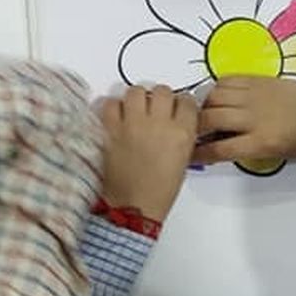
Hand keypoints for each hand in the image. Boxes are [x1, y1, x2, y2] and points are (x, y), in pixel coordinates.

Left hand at [99, 85, 197, 221]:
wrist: (132, 205)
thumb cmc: (160, 189)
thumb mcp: (182, 160)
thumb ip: (180, 135)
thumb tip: (173, 120)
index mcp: (182, 133)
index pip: (186, 101)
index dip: (180, 104)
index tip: (174, 109)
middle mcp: (158, 122)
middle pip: (161, 91)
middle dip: (157, 98)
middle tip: (152, 110)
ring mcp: (132, 123)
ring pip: (135, 91)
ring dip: (135, 99)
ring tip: (132, 112)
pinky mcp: (109, 127)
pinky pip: (110, 103)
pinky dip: (112, 108)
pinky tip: (114, 119)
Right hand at [195, 77, 295, 164]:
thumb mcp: (277, 153)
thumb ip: (245, 149)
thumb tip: (216, 144)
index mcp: (263, 142)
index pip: (219, 149)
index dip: (198, 153)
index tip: (187, 154)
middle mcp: (255, 117)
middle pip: (209, 119)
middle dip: (195, 128)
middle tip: (192, 132)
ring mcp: (255, 95)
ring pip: (213, 97)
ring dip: (204, 107)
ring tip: (206, 114)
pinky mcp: (257, 79)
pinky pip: (225, 80)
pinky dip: (216, 90)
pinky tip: (220, 98)